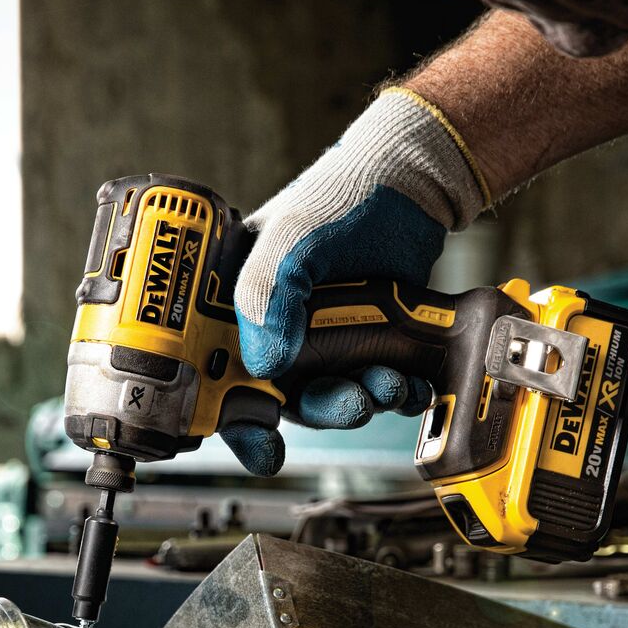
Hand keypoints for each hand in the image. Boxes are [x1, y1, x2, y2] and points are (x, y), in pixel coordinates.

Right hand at [221, 87, 487, 475]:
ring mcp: (324, 343)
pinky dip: (397, 394)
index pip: (215, 378)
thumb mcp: (287, 237)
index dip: (231, 420)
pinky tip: (412, 384)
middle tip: (347, 404)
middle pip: (281, 401)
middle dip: (317, 412)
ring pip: (333, 398)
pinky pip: (377, 386)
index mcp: (235, 310)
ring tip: (387, 385)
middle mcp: (274, 334)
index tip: (261, 443)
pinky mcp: (369, 347)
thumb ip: (264, 296)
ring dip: (360, 402)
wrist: (406, 184)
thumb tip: (265, 369)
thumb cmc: (335, 196)